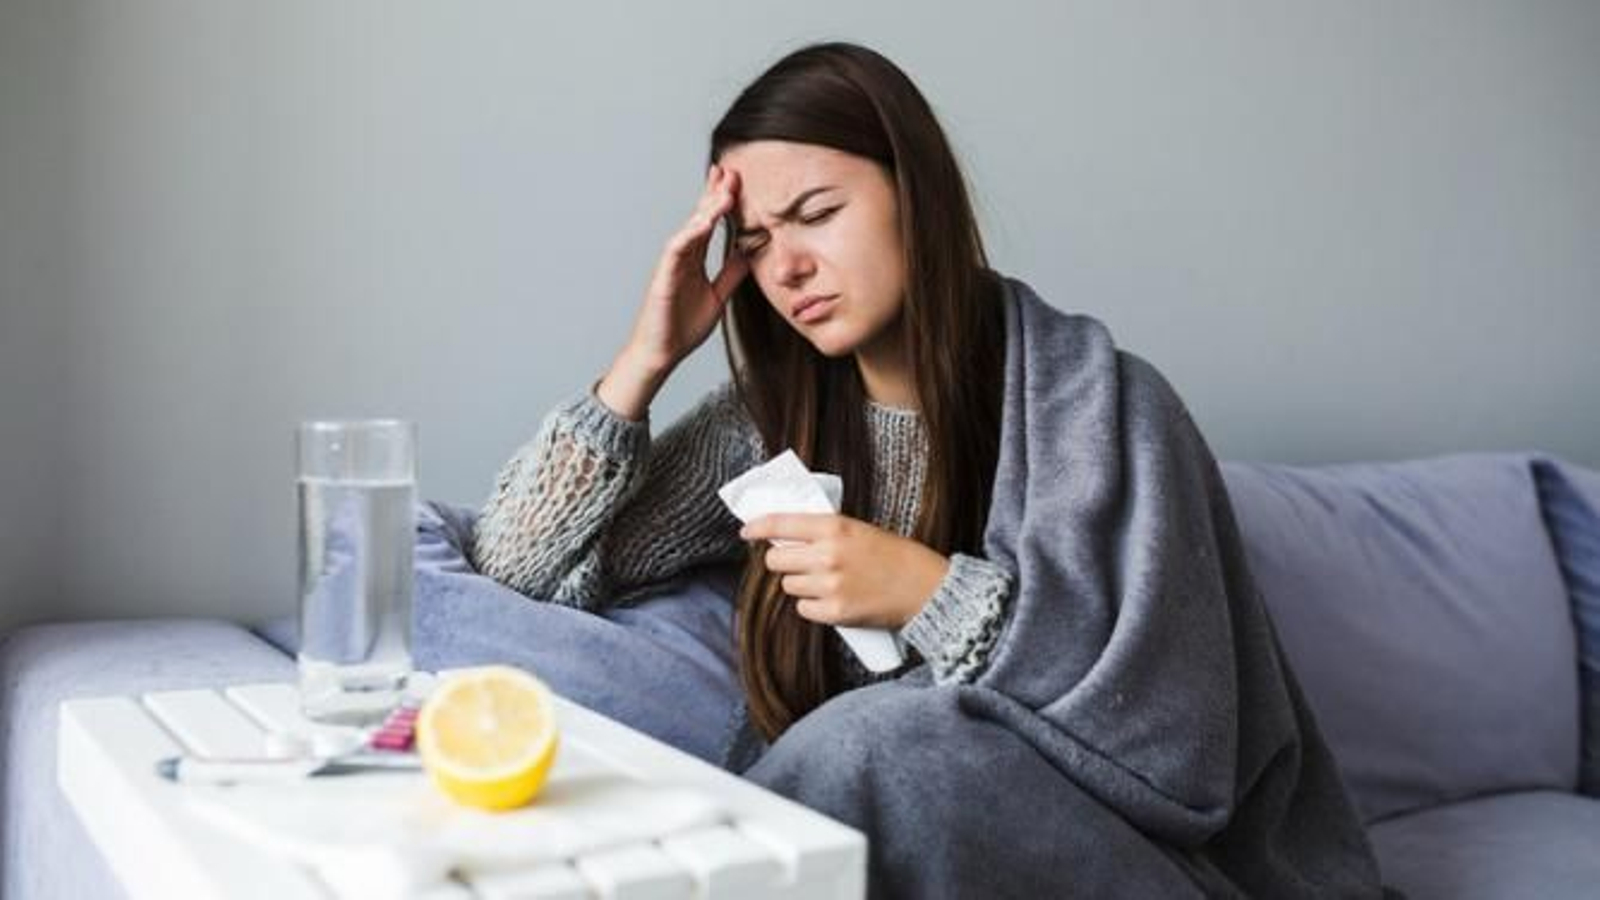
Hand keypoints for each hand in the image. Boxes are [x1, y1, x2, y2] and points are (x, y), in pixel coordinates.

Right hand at [627, 164, 750, 373]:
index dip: (721, 201)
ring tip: (724, 191)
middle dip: (713, 193)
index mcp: (694, 259)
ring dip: (705, 209)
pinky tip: (704, 221)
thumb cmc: (681, 327)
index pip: (709, 223)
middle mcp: (682, 257)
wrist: (661, 353)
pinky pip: (676, 249)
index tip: (736, 181)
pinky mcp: (663, 277)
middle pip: (699, 217)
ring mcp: (671, 265)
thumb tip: (749, 254)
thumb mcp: (717, 296)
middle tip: (730, 171)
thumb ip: (731, 274)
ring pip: (689, 228)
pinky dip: (690, 233)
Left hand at [739, 514, 950, 628]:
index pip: (781, 523)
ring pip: (789, 585)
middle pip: (776, 560)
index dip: (758, 526)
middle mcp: (828, 555)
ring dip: (800, 583)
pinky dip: (813, 606)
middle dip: (783, 560)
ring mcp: (829, 586)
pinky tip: (832, 599)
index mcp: (835, 528)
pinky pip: (803, 609)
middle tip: (799, 561)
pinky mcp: (834, 612)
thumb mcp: (860, 530)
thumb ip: (825, 532)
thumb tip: (788, 536)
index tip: (747, 531)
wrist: (926, 589)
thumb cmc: (896, 557)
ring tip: (826, 581)